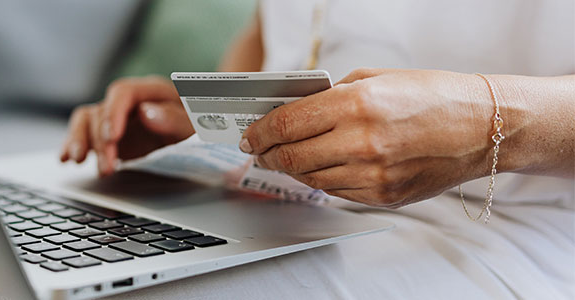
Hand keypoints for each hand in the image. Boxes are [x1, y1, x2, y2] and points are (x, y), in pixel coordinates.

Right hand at [60, 76, 193, 176]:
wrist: (200, 136)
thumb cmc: (200, 126)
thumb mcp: (196, 125)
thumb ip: (175, 118)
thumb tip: (147, 113)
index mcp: (151, 91)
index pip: (123, 92)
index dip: (113, 113)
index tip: (111, 137)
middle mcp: (128, 102)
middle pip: (102, 111)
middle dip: (100, 141)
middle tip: (107, 167)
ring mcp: (115, 118)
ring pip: (86, 121)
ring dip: (80, 141)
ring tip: (78, 161)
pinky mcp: (107, 135)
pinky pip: (83, 134)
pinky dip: (72, 145)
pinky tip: (65, 159)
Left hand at [241, 68, 499, 207]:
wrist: (483, 127)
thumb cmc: (432, 96)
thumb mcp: (375, 79)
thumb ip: (330, 96)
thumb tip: (290, 111)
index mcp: (357, 105)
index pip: (287, 124)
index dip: (259, 131)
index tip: (249, 134)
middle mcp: (363, 143)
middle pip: (290, 157)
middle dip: (267, 154)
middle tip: (258, 150)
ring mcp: (373, 175)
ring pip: (310, 178)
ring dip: (291, 168)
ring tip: (285, 157)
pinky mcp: (383, 197)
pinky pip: (336, 191)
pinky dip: (321, 179)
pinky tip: (320, 166)